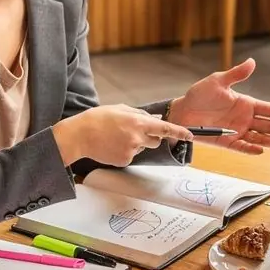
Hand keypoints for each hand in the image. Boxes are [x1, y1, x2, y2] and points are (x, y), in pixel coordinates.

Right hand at [53, 105, 192, 168]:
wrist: (79, 135)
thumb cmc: (98, 119)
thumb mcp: (120, 109)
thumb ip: (139, 114)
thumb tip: (154, 119)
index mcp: (138, 122)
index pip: (165, 128)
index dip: (180, 132)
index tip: (190, 135)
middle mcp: (137, 138)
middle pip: (155, 141)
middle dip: (150, 137)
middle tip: (132, 131)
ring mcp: (131, 151)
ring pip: (142, 148)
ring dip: (135, 143)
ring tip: (116, 137)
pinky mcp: (124, 160)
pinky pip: (131, 156)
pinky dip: (124, 151)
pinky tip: (112, 145)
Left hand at [169, 59, 269, 155]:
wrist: (181, 111)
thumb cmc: (199, 94)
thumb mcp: (218, 81)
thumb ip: (236, 74)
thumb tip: (252, 62)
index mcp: (246, 104)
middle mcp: (245, 119)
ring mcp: (237, 131)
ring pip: (262, 138)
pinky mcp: (226, 142)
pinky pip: (241, 147)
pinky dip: (251, 149)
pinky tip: (262, 150)